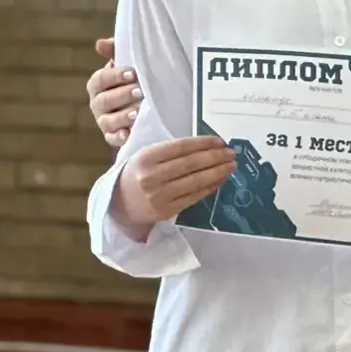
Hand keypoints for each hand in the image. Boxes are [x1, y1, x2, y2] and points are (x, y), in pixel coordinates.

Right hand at [88, 37, 140, 147]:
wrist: (152, 102)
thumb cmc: (136, 78)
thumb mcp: (130, 63)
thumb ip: (116, 51)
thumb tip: (101, 44)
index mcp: (98, 85)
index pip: (99, 80)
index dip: (114, 76)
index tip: (133, 73)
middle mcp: (98, 104)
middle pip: (104, 101)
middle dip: (122, 95)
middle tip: (140, 91)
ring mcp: (105, 122)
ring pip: (107, 121)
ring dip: (122, 116)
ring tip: (138, 111)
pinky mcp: (114, 136)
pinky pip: (112, 139)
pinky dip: (119, 137)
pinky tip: (128, 133)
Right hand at [108, 135, 235, 233]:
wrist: (118, 204)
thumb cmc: (136, 174)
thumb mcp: (145, 155)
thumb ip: (170, 150)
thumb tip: (206, 145)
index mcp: (146, 157)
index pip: (181, 147)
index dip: (204, 143)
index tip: (220, 141)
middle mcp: (152, 176)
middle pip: (191, 164)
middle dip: (216, 157)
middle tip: (232, 153)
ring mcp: (159, 195)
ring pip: (196, 181)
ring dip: (218, 172)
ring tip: (231, 165)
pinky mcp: (167, 210)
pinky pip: (194, 196)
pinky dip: (210, 187)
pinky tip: (220, 179)